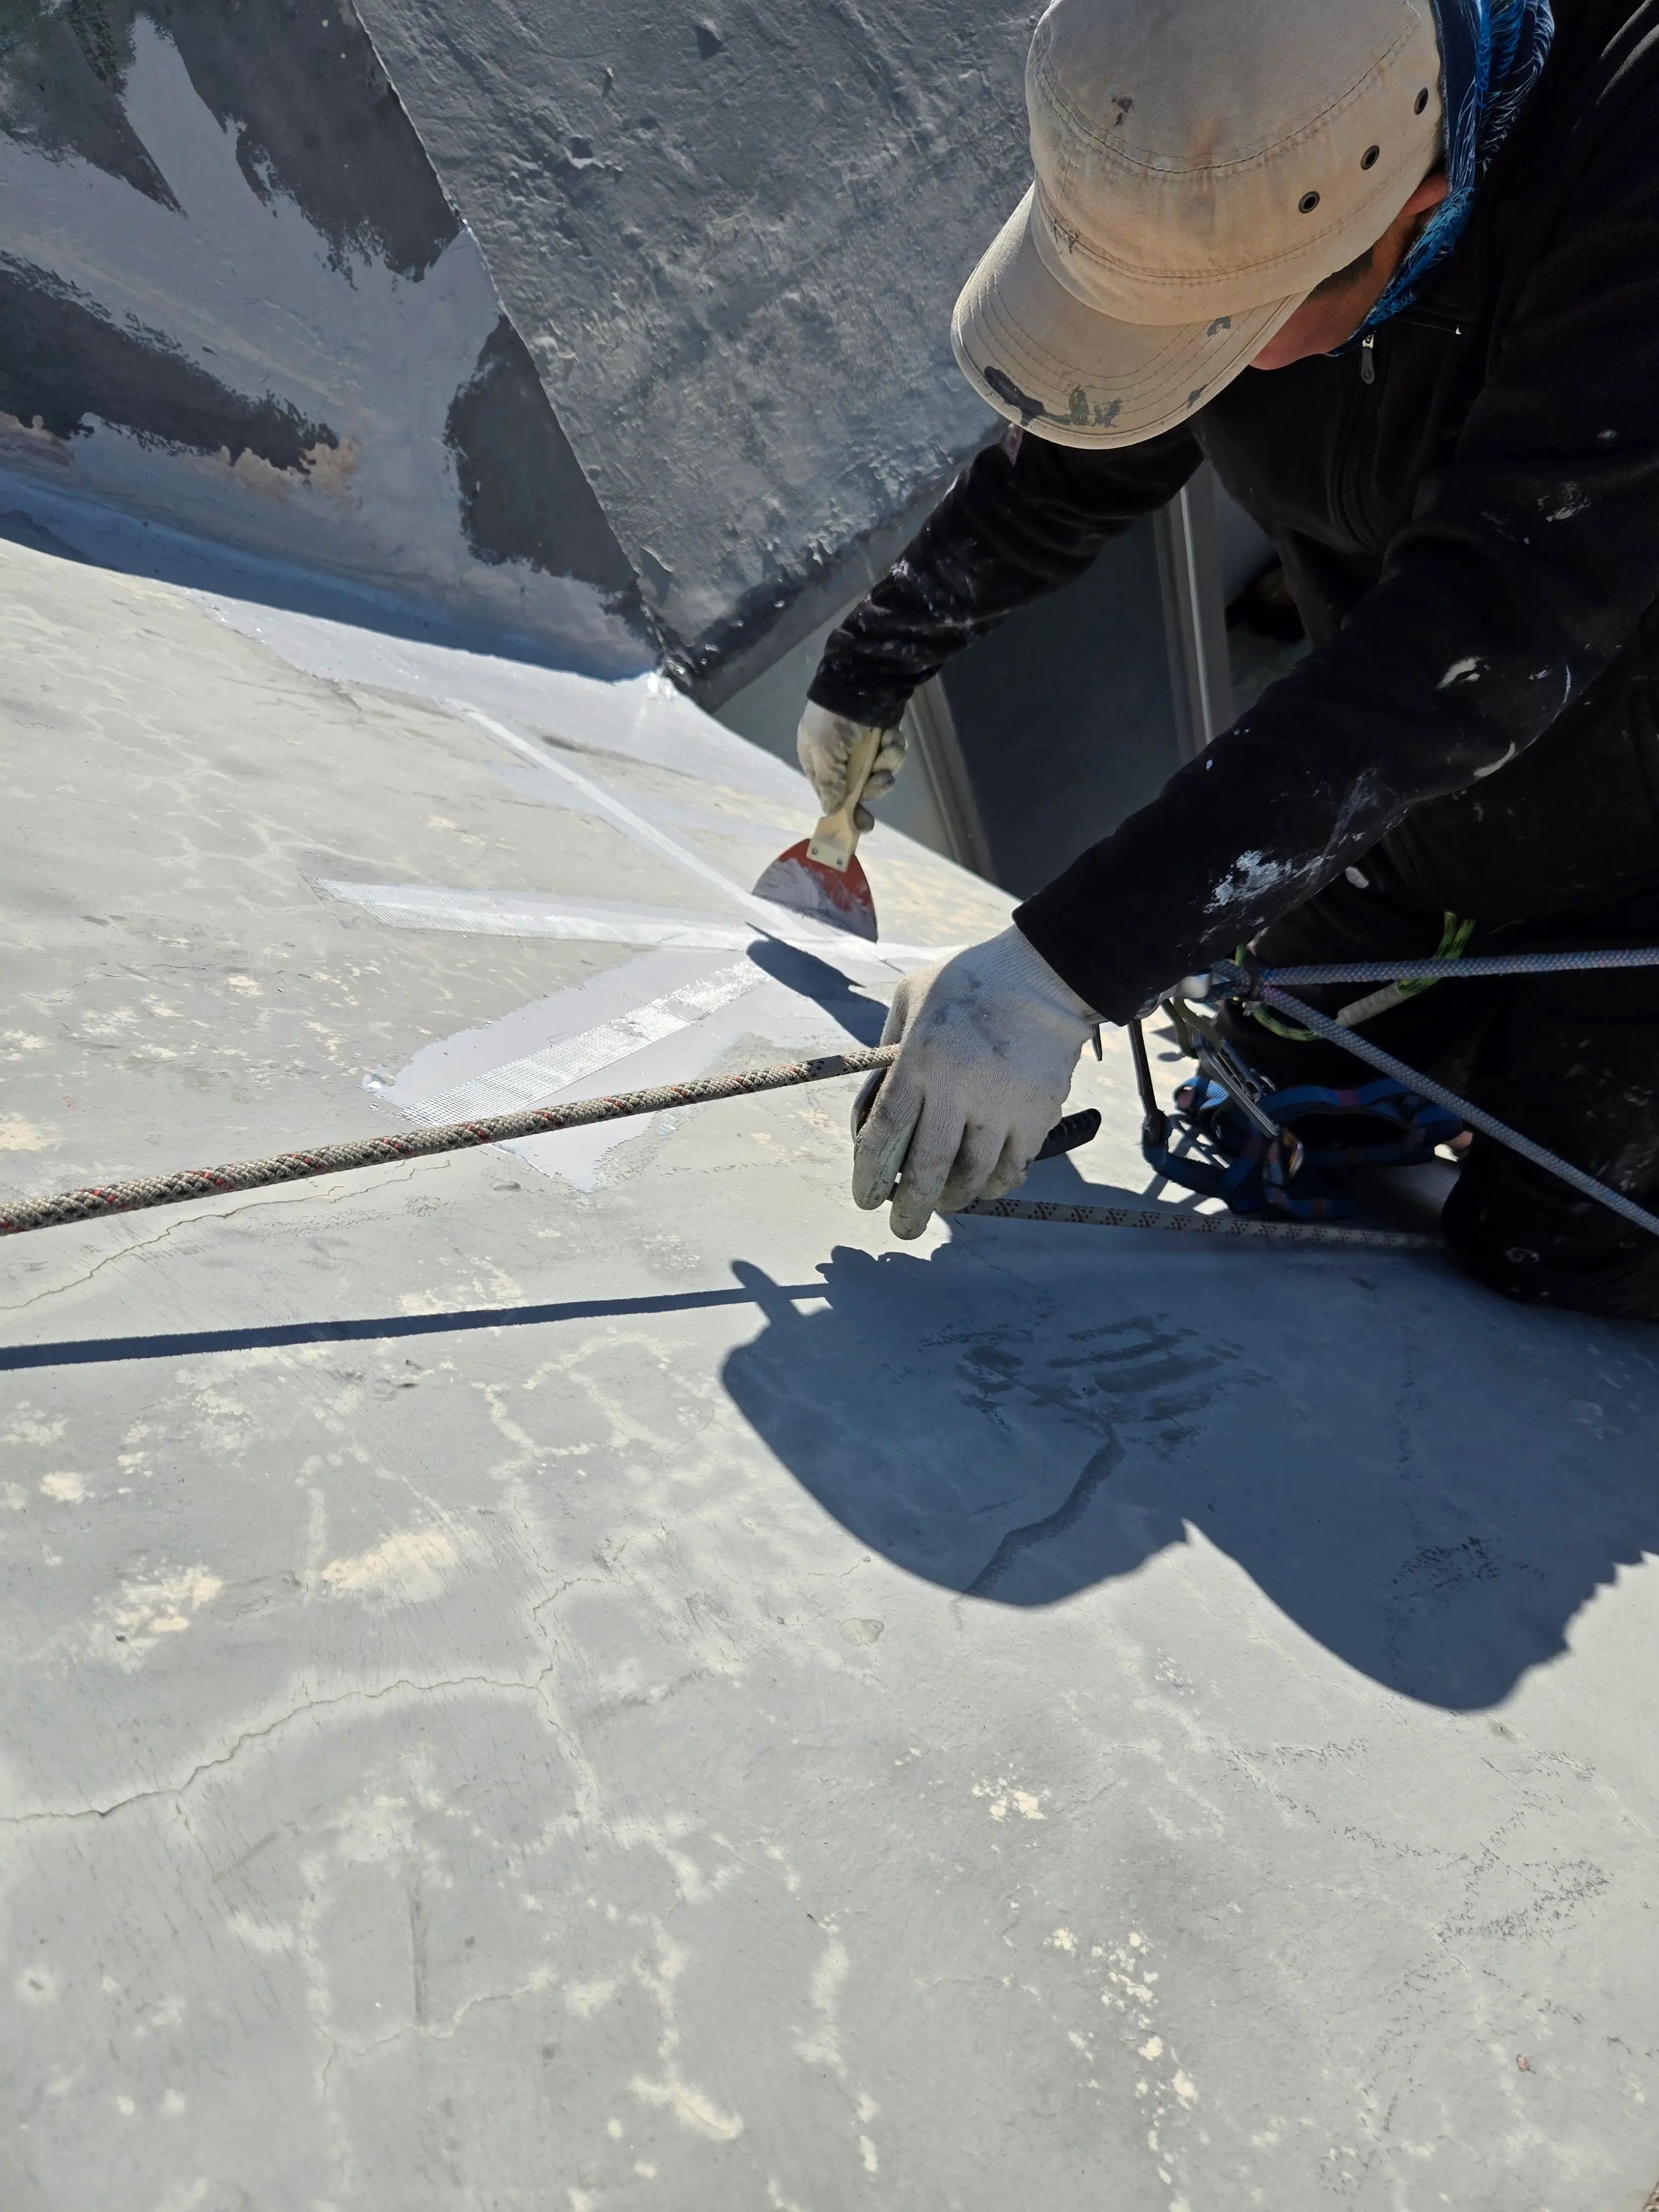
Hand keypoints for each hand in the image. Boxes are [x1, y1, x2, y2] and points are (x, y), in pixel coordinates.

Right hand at [797, 702, 906, 832]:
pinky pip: (892, 754)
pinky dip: (894, 747)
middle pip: (861, 788)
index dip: (847, 811)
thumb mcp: (824, 753)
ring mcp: (863, 747)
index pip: (831, 795)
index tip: (863, 825)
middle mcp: (841, 757)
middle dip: (874, 786)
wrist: (861, 681)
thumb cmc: (835, 720)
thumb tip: (829, 811)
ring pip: (880, 772)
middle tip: (882, 781)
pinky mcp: (882, 737)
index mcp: (819, 761)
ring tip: (887, 748)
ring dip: (887, 763)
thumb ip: (828, 784)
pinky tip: (891, 735)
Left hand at [852, 927, 1097, 1238]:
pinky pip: (1013, 1167)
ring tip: (943, 1206)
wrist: (1044, 974)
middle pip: (928, 1169)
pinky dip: (994, 1185)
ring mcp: (1002, 1103)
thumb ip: (889, 1051)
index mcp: (919, 1059)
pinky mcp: (1038, 1112)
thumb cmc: (966, 984)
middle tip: (902, 1228)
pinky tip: (983, 1186)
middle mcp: (959, 1087)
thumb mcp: (910, 999)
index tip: (866, 1198)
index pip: (884, 1133)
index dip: (870, 1174)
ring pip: (972, 1176)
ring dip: (953, 1201)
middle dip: (910, 1210)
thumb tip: (873, 1109)